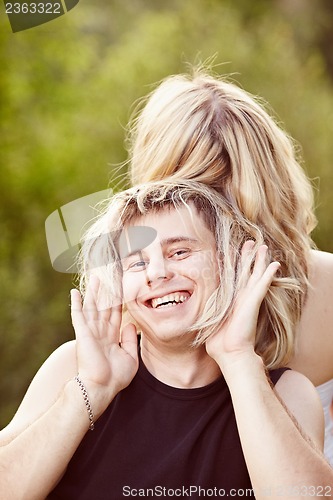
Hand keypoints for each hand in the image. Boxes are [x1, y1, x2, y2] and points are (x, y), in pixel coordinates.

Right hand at [70, 275, 138, 415]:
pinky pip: (78, 315)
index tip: (121, 290)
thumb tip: (131, 323)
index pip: (116, 314)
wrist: (100, 387)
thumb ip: (130, 339)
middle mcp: (100, 332)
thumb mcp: (130, 357)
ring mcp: (91, 332)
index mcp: (111, 337)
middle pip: (104, 307)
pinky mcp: (82, 333)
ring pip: (93, 307)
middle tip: (108, 277)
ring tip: (95, 278)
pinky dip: (76, 303)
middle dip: (106, 292)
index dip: (119, 302)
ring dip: (93, 292)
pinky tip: (75, 292)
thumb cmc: (115, 377)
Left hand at [205, 241, 279, 369]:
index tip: (232, 252)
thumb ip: (206, 315)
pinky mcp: (253, 302)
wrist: (229, 352)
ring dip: (259, 260)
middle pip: (246, 272)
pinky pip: (262, 285)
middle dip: (248, 257)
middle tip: (251, 242)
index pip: (233, 278)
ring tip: (263, 247)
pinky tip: (275, 264)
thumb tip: (195, 317)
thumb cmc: (218, 342)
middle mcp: (241, 298)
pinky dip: (268, 274)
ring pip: (256, 274)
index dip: (234, 264)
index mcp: (231, 300)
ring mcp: (248, 299)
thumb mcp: (209, 322)